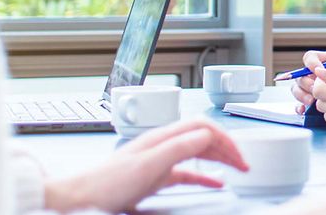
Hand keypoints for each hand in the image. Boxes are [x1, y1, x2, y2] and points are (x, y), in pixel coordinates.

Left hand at [43, 119, 248, 213]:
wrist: (81, 197)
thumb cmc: (106, 183)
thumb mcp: (149, 165)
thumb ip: (179, 147)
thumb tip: (206, 135)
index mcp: (162, 138)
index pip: (203, 127)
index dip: (225, 139)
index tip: (239, 155)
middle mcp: (162, 145)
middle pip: (203, 138)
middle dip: (227, 148)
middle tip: (245, 164)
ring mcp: (159, 160)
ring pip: (197, 153)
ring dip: (219, 159)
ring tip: (236, 170)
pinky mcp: (154, 176)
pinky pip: (187, 173)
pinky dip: (205, 176)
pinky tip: (215, 183)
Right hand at [290, 50, 325, 112]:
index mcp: (323, 62)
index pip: (310, 58)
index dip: (311, 63)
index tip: (318, 72)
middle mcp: (314, 75)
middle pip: (300, 75)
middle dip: (306, 83)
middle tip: (314, 90)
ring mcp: (310, 89)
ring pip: (297, 89)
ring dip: (301, 95)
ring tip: (311, 101)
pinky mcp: (310, 102)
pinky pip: (298, 104)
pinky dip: (299, 107)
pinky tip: (303, 110)